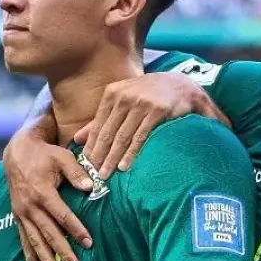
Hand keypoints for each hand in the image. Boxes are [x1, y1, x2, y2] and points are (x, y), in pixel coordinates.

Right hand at [3, 128, 93, 260]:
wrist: (17, 153)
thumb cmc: (44, 155)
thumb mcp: (62, 157)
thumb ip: (77, 172)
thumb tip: (91, 187)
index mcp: (42, 192)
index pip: (62, 216)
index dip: (76, 230)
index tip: (89, 244)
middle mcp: (29, 206)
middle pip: (49, 234)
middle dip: (63, 253)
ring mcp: (21, 213)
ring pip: (35, 241)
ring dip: (46, 260)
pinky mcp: (17, 217)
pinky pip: (23, 240)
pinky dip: (29, 256)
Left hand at [72, 73, 227, 179]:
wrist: (182, 86)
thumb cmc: (149, 95)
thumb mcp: (123, 100)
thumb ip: (101, 119)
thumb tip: (77, 138)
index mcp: (112, 93)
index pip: (98, 125)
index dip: (91, 146)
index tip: (85, 164)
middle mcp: (125, 96)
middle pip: (108, 133)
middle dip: (99, 156)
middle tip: (93, 174)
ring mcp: (141, 103)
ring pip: (122, 137)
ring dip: (112, 158)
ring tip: (105, 174)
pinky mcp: (157, 111)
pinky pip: (140, 137)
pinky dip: (131, 153)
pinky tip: (124, 166)